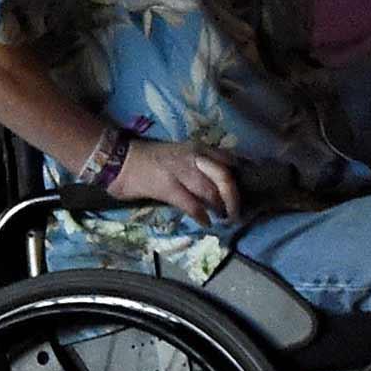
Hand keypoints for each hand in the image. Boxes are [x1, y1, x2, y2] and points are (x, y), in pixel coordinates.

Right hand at [113, 139, 241, 222]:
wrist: (120, 160)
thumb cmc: (149, 159)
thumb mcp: (179, 154)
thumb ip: (198, 164)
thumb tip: (217, 183)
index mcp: (197, 148)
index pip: (228, 159)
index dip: (241, 174)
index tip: (249, 187)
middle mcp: (193, 157)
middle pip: (225, 176)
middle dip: (234, 197)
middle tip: (236, 212)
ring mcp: (181, 172)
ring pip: (211, 191)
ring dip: (221, 208)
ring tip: (224, 218)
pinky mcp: (168, 187)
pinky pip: (192, 204)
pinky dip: (201, 215)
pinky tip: (206, 222)